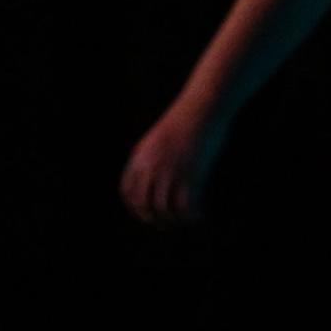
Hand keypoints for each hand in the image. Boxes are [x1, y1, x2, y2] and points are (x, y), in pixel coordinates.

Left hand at [120, 99, 231, 230]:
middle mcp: (151, 166)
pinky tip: (199, 215)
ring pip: (164, 209)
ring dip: (174, 220)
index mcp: (140, 156)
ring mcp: (170, 170)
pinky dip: (191, 215)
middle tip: (166, 225)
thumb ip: (152, 156)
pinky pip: (185, 205)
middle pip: (144, 204)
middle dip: (154, 219)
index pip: (127, 192)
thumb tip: (155, 177)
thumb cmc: (187, 118)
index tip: (146, 216)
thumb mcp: (158, 137)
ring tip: (184, 221)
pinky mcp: (189, 173)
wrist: (203, 106)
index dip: (135, 209)